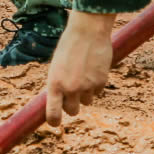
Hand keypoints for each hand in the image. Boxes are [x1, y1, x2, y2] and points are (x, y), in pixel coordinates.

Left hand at [45, 11, 117, 126]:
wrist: (88, 30)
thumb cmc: (69, 45)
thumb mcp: (57, 65)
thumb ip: (58, 83)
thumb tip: (59, 101)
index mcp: (54, 84)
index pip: (53, 113)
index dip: (54, 121)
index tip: (55, 122)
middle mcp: (70, 88)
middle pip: (72, 111)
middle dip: (72, 105)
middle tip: (73, 93)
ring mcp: (86, 87)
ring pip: (86, 101)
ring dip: (85, 93)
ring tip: (84, 73)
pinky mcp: (100, 82)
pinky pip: (97, 92)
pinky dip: (96, 84)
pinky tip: (93, 68)